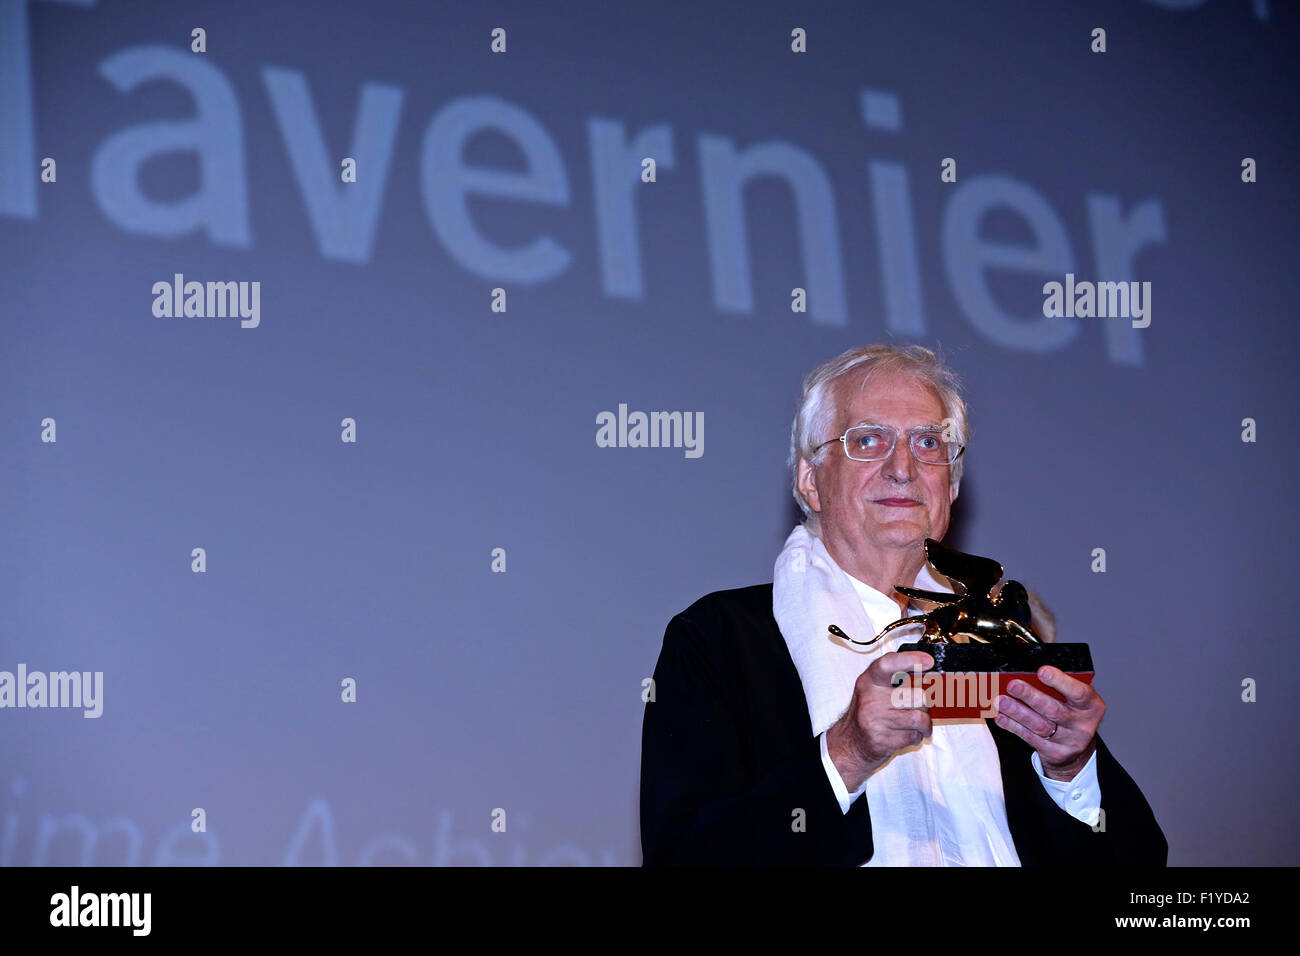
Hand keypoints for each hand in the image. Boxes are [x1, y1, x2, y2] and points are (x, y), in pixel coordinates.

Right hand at [826, 650, 934, 791]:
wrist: (850, 743)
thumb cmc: (868, 713)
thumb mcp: (874, 689)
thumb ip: (895, 678)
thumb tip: (925, 666)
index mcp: (870, 681)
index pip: (889, 665)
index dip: (910, 660)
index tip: (928, 661)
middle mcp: (871, 698)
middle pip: (918, 696)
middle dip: (925, 706)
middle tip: (918, 709)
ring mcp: (876, 720)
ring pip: (920, 718)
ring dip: (925, 725)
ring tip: (917, 726)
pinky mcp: (882, 740)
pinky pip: (914, 736)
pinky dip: (916, 737)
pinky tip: (906, 735)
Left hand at [993, 666, 1103, 780]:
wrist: (1077, 746)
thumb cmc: (1072, 711)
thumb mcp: (1074, 695)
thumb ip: (1059, 682)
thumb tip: (1032, 666)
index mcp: (1092, 705)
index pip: (1079, 692)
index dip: (1060, 681)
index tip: (1042, 671)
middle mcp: (1083, 725)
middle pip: (1054, 710)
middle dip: (1030, 696)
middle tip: (1012, 685)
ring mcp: (1069, 741)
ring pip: (1040, 726)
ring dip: (1017, 712)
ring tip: (1001, 701)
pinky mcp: (1055, 753)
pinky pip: (1030, 738)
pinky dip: (1013, 726)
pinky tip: (1001, 717)